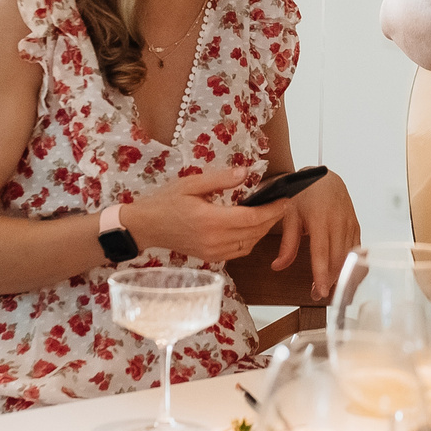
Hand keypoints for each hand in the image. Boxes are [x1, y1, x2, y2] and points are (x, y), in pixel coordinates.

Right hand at [117, 167, 285, 263]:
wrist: (146, 226)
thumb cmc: (166, 201)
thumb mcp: (191, 183)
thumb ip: (220, 179)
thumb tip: (245, 173)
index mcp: (210, 220)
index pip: (251, 218)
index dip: (272, 210)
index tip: (284, 200)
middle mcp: (214, 240)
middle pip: (254, 232)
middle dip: (272, 219)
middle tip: (282, 204)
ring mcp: (213, 252)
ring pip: (249, 244)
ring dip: (262, 231)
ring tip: (269, 214)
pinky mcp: (210, 257)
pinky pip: (238, 252)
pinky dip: (250, 241)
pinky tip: (252, 228)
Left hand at [269, 171, 361, 299]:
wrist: (324, 176)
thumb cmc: (305, 192)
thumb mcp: (290, 215)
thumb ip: (287, 243)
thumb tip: (278, 266)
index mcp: (320, 218)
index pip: (322, 252)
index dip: (322, 274)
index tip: (319, 291)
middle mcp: (338, 221)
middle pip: (338, 259)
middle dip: (330, 280)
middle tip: (318, 295)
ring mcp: (350, 223)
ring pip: (349, 257)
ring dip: (341, 275)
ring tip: (330, 289)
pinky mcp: (356, 226)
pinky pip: (357, 250)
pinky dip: (352, 265)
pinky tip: (345, 276)